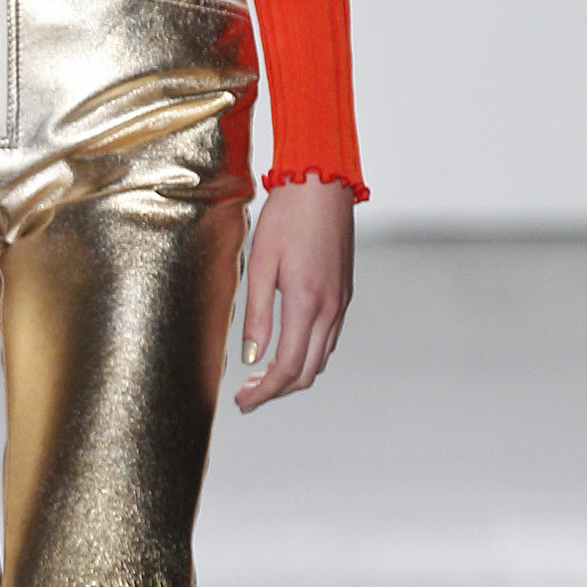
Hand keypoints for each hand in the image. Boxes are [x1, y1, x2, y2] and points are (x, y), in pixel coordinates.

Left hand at [235, 176, 353, 411]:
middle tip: (247, 394)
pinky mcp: (344, 292)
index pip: (286, 368)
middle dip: (276, 390)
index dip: (264, 393)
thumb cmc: (287, 216)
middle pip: (307, 371)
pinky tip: (286, 346)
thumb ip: (257, 314)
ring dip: (293, 373)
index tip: (243, 402)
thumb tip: (251, 357)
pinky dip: (308, 353)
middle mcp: (330, 308)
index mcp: (305, 303)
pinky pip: (329, 337)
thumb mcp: (261, 264)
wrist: (322, 184)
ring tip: (261, 374)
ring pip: (320, 357)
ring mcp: (341, 302)